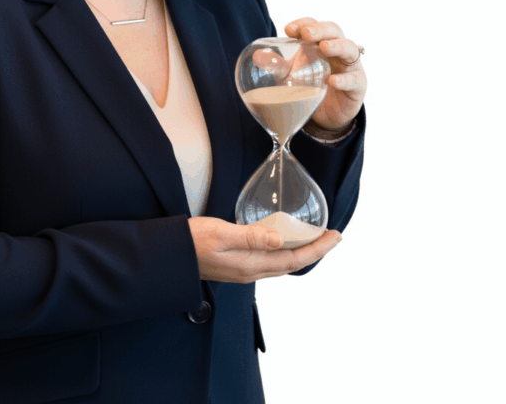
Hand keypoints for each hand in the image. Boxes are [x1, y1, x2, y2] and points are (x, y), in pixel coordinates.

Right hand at [187, 217, 342, 282]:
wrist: (171, 256)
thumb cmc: (192, 242)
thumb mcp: (221, 233)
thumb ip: (251, 236)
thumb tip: (280, 238)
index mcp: (251, 265)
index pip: (294, 259)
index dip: (318, 249)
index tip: (335, 237)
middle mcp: (251, 271)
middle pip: (293, 263)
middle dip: (315, 250)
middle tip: (332, 236)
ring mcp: (244, 270)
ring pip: (282, 263)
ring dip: (301, 251)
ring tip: (313, 238)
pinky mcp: (237, 265)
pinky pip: (270, 261)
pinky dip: (284, 251)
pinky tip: (283, 240)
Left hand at [285, 17, 366, 130]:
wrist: (324, 116)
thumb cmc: (308, 86)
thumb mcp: (289, 75)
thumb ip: (276, 65)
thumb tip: (257, 56)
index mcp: (319, 43)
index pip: (314, 25)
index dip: (303, 24)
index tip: (289, 30)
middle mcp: (337, 50)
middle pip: (334, 31)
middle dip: (321, 29)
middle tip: (306, 33)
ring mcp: (350, 67)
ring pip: (350, 49)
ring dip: (337, 46)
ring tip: (324, 48)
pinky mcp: (357, 86)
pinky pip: (354, 80)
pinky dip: (344, 79)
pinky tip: (332, 80)